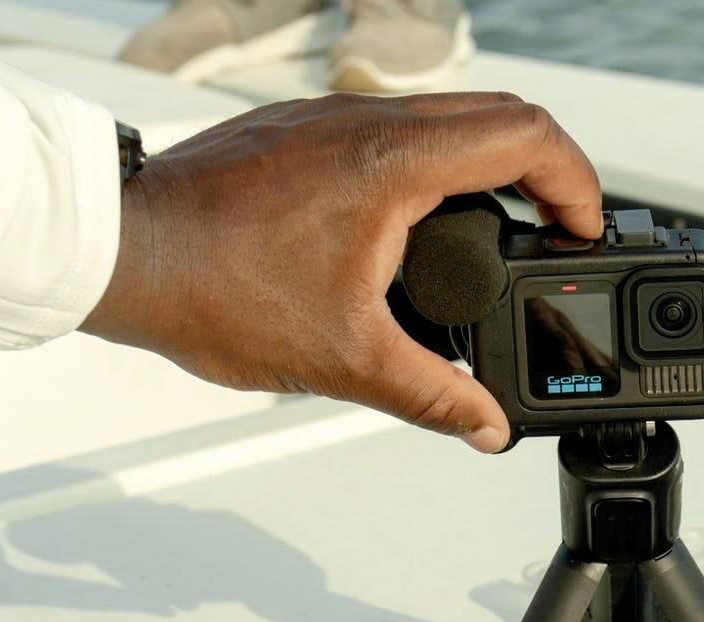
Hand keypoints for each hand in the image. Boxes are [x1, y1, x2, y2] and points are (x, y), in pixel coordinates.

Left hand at [83, 92, 602, 453]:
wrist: (121, 252)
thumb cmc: (211, 286)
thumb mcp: (343, 359)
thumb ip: (432, 395)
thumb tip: (486, 426)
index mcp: (394, 161)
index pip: (527, 136)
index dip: (578, 184)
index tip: (583, 233)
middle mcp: (366, 121)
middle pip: (498, 113)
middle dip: (546, 172)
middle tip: (556, 232)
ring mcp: (330, 118)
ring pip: (445, 114)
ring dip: (488, 164)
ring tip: (497, 232)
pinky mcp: (301, 130)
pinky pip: (393, 127)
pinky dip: (433, 164)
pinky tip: (417, 227)